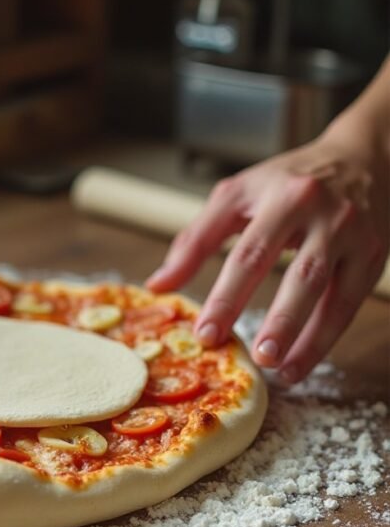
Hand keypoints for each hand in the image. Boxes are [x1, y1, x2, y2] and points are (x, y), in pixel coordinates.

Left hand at [145, 133, 388, 381]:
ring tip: (276, 368)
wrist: (362, 158)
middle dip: (277, 318)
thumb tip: (157, 286)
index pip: (249, 252)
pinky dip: (323, 338)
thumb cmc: (286, 182)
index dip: (226, 296)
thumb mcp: (236, 196)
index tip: (205, 333)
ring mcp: (351, 234)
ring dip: (304, 336)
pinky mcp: (372, 255)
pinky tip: (298, 364)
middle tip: (253, 356)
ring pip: (329, 291)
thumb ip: (196, 241)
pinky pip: (348, 303)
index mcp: (278, 195)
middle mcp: (320, 212)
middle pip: (298, 272)